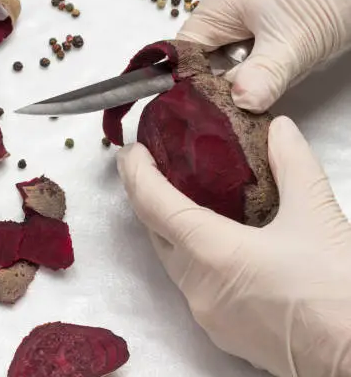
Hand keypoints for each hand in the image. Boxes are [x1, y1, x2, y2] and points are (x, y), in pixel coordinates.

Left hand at [117, 116, 350, 376]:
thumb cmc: (338, 289)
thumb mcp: (316, 214)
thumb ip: (293, 164)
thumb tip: (279, 129)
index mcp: (211, 253)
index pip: (154, 205)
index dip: (136, 174)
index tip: (131, 153)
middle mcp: (196, 286)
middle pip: (155, 233)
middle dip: (147, 198)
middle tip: (149, 169)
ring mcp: (205, 314)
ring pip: (171, 261)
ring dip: (168, 229)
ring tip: (177, 198)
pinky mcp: (220, 332)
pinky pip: (191, 285)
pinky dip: (189, 257)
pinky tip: (208, 243)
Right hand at [177, 0, 350, 112]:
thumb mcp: (295, 44)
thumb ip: (263, 78)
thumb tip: (237, 104)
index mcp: (221, 2)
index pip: (186, 51)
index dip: (192, 81)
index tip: (206, 108)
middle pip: (208, 51)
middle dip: (227, 77)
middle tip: (248, 96)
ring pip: (232, 48)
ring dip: (248, 68)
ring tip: (272, 75)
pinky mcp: (268, 3)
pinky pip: (251, 38)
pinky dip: (263, 55)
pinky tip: (283, 59)